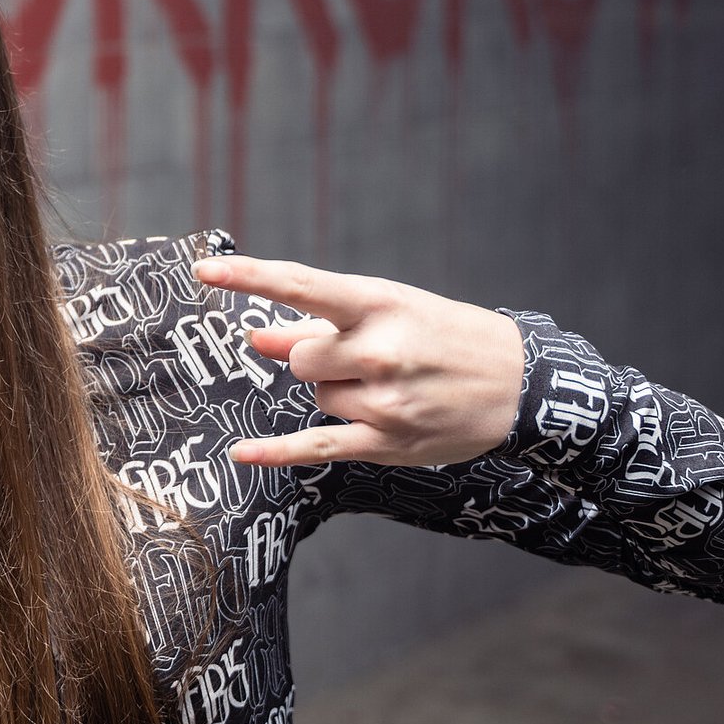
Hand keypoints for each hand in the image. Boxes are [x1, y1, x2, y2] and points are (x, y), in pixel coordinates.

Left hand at [192, 256, 524, 467]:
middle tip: (363, 356)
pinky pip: (315, 445)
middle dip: (316, 356)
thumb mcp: (392, 309)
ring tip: (387, 385)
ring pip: (315, 395)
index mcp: (379, 305)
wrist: (519, 382)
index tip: (205, 270)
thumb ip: (320, 321)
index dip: (248, 276)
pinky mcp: (386, 442)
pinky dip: (275, 451)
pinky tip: (241, 453)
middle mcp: (380, 352)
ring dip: (336, 390)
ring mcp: (384, 401)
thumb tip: (257, 337)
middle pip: (299, 356)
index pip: (301, 284)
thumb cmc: (444, 335)